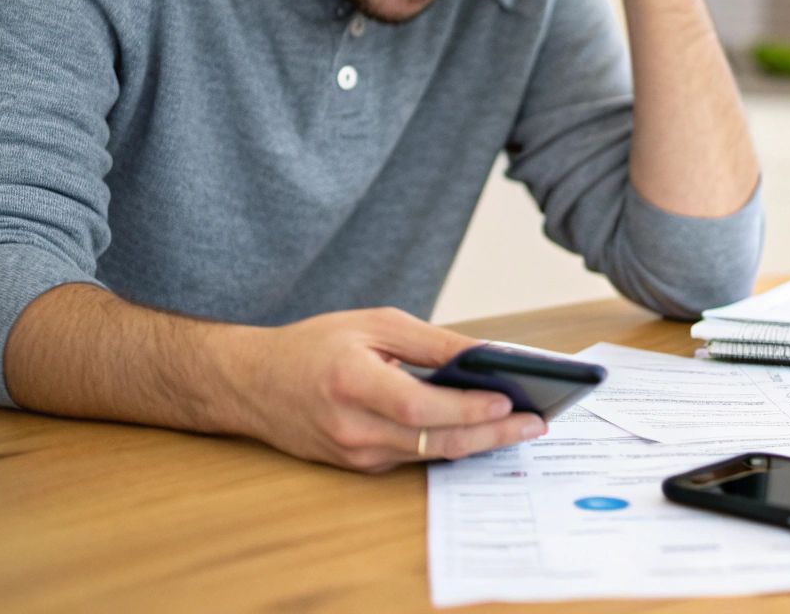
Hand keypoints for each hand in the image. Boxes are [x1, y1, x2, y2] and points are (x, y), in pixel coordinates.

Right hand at [216, 307, 545, 472]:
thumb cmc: (313, 346)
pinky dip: (451, 442)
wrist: (252, 385)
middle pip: (434, 439)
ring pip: (430, 453)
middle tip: (536, 422)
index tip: (508, 399)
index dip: (465, 407)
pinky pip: (415, 456)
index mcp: (350, 383)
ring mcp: (355, 454)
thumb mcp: (372, 324)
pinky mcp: (360, 465)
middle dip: (492, 433)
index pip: (418, 405)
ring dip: (480, 441)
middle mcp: (352, 428)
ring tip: (523, 425)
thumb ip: (430, 341)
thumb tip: (485, 354)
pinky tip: (484, 429)